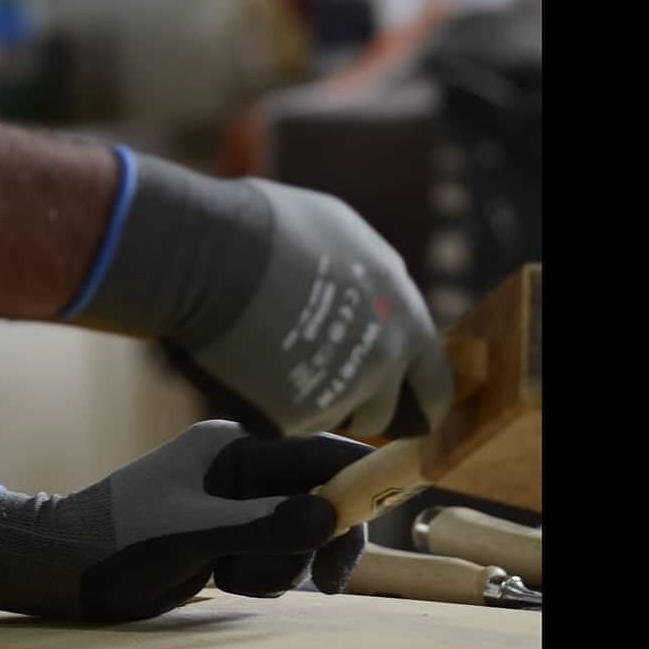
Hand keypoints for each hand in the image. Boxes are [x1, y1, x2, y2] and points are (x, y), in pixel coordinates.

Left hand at [0, 421, 373, 621]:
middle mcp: (238, 471)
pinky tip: (218, 578)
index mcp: (232, 448)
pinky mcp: (224, 537)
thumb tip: (330, 516)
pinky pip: (269, 558)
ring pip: (292, 536)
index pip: (312, 454)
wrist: (63, 564)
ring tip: (225, 573)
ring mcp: (231, 505)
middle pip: (311, 500)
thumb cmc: (119, 537)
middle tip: (328, 583)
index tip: (383, 509)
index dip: (354, 478)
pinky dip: (256, 576)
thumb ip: (263, 524)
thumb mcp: (193, 532)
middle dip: (310, 541)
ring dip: (273, 566)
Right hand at [71, 152, 452, 438]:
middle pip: (384, 412)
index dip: (413, 390)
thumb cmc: (269, 226)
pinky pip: (288, 422)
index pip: (433, 379)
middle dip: (361, 407)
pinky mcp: (295, 417)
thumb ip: (367, 275)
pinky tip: (246, 367)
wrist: (214, 252)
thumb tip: (364, 290)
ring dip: (314, 404)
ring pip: (333, 419)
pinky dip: (271, 406)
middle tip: (322, 383)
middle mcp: (382, 357)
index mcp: (401, 312)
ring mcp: (342, 391)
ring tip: (274, 363)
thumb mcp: (339, 233)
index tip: (394, 394)